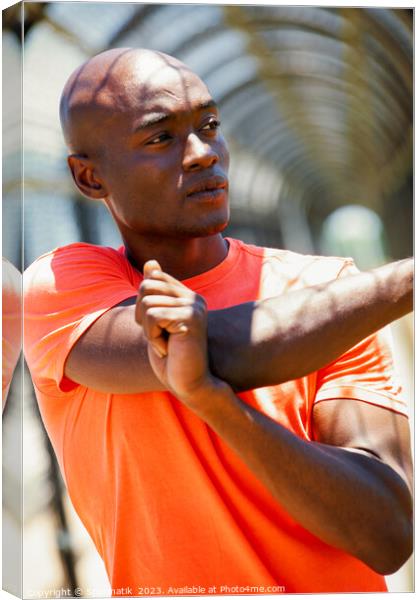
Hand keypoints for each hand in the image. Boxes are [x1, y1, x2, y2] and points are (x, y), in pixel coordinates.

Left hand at [135, 260, 218, 404]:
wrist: (190, 385)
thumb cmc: (173, 358)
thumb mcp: (157, 323)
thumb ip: (155, 294)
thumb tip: (151, 262)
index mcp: (187, 296)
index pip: (153, 278)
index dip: (144, 304)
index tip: (157, 328)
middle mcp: (194, 298)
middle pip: (146, 286)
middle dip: (142, 314)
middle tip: (157, 336)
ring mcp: (194, 306)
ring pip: (147, 303)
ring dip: (148, 330)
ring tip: (165, 345)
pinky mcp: (190, 317)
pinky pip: (153, 316)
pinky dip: (153, 337)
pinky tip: (167, 349)